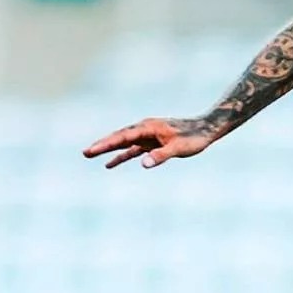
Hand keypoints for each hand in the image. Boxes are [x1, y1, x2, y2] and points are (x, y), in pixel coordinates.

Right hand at [83, 117, 216, 168]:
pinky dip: (121, 155)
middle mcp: (145, 129)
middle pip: (119, 137)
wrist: (206, 129)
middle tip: (85, 153)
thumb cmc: (194, 138)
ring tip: (90, 155)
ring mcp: (148, 136)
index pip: (123, 136)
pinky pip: (132, 149)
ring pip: (124, 142)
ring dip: (108, 148)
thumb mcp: (178, 148)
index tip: (92, 150)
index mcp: (149, 127)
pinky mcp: (152, 142)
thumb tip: (143, 163)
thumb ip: (161, 155)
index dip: (107, 144)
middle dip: (102, 144)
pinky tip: (109, 164)